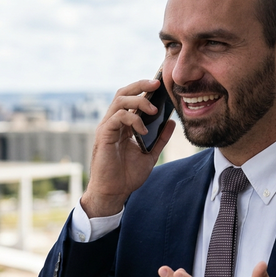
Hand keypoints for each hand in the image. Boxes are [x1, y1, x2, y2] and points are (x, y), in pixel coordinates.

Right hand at [81, 79, 175, 217]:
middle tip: (157, 84)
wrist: (114, 192)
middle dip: (140, 85)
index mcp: (123, 125)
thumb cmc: (127, 176)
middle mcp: (113, 122)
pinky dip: (133, 119)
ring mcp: (107, 127)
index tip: (160, 84)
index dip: (143, 88)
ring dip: (139, 101)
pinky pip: (118, 117)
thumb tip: (172, 121)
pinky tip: (143, 130)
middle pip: (123, 93)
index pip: (131, 98)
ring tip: (154, 110)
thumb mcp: (150, 154)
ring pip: (120, 101)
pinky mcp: (104, 135)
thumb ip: (160, 138)